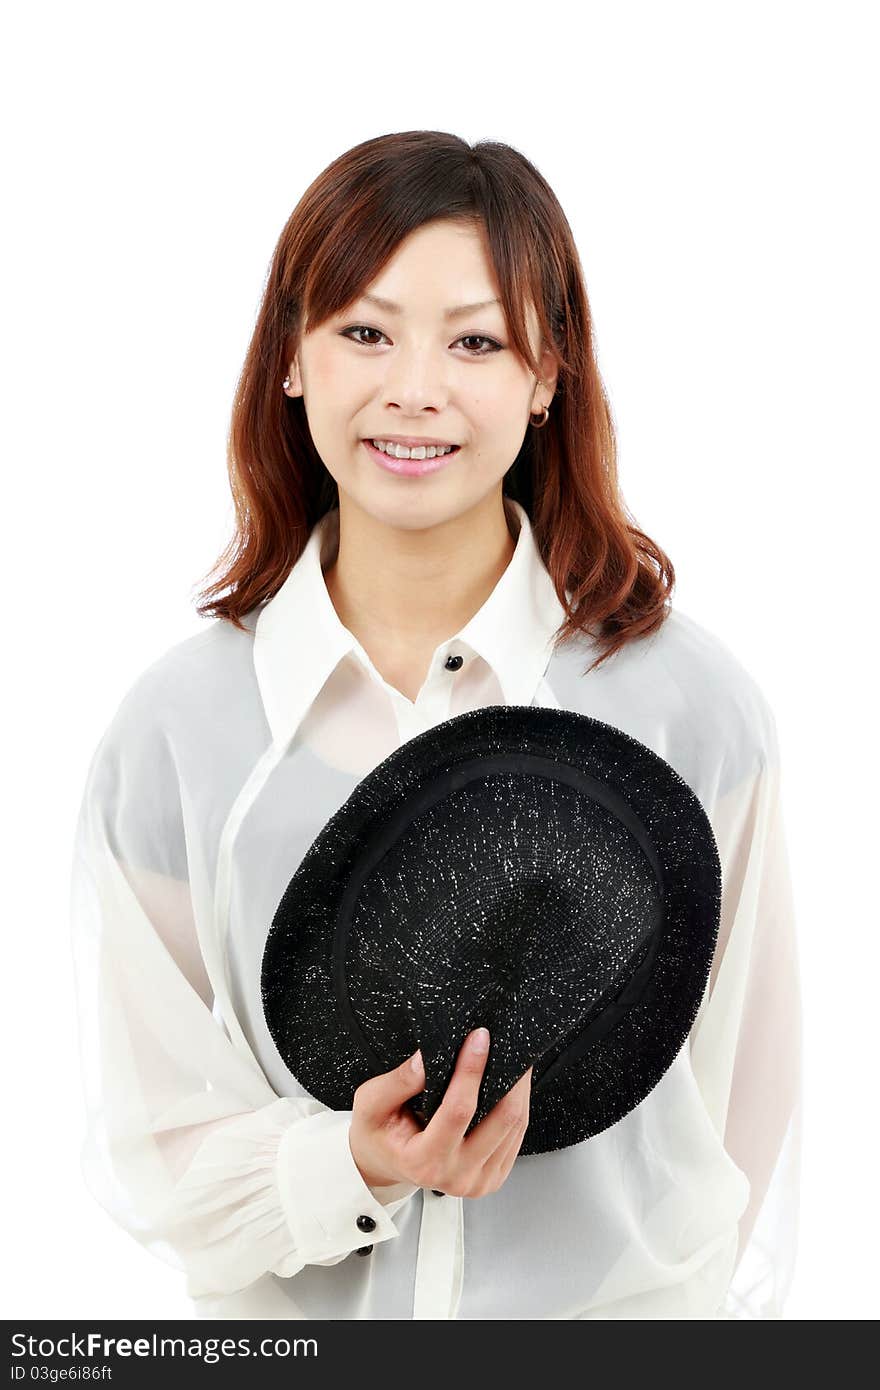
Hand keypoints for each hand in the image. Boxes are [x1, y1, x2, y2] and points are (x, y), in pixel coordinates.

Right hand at [349, 1028, 532, 1198]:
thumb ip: (398, 1081)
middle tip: (510, 1045)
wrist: (385, 1163)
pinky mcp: (493, 1176)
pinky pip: (517, 1137)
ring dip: (519, 1090)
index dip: (472, 1071)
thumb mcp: (371, 1103)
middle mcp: (456, 1176)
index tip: (479, 1038)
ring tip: (515, 1060)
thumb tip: (426, 1057)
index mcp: (423, 1161)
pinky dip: (518, 1107)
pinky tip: (512, 1086)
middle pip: (500, 1120)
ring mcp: (478, 1180)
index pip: (458, 1111)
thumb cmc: (378, 1133)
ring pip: (515, 1127)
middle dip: (509, 1078)